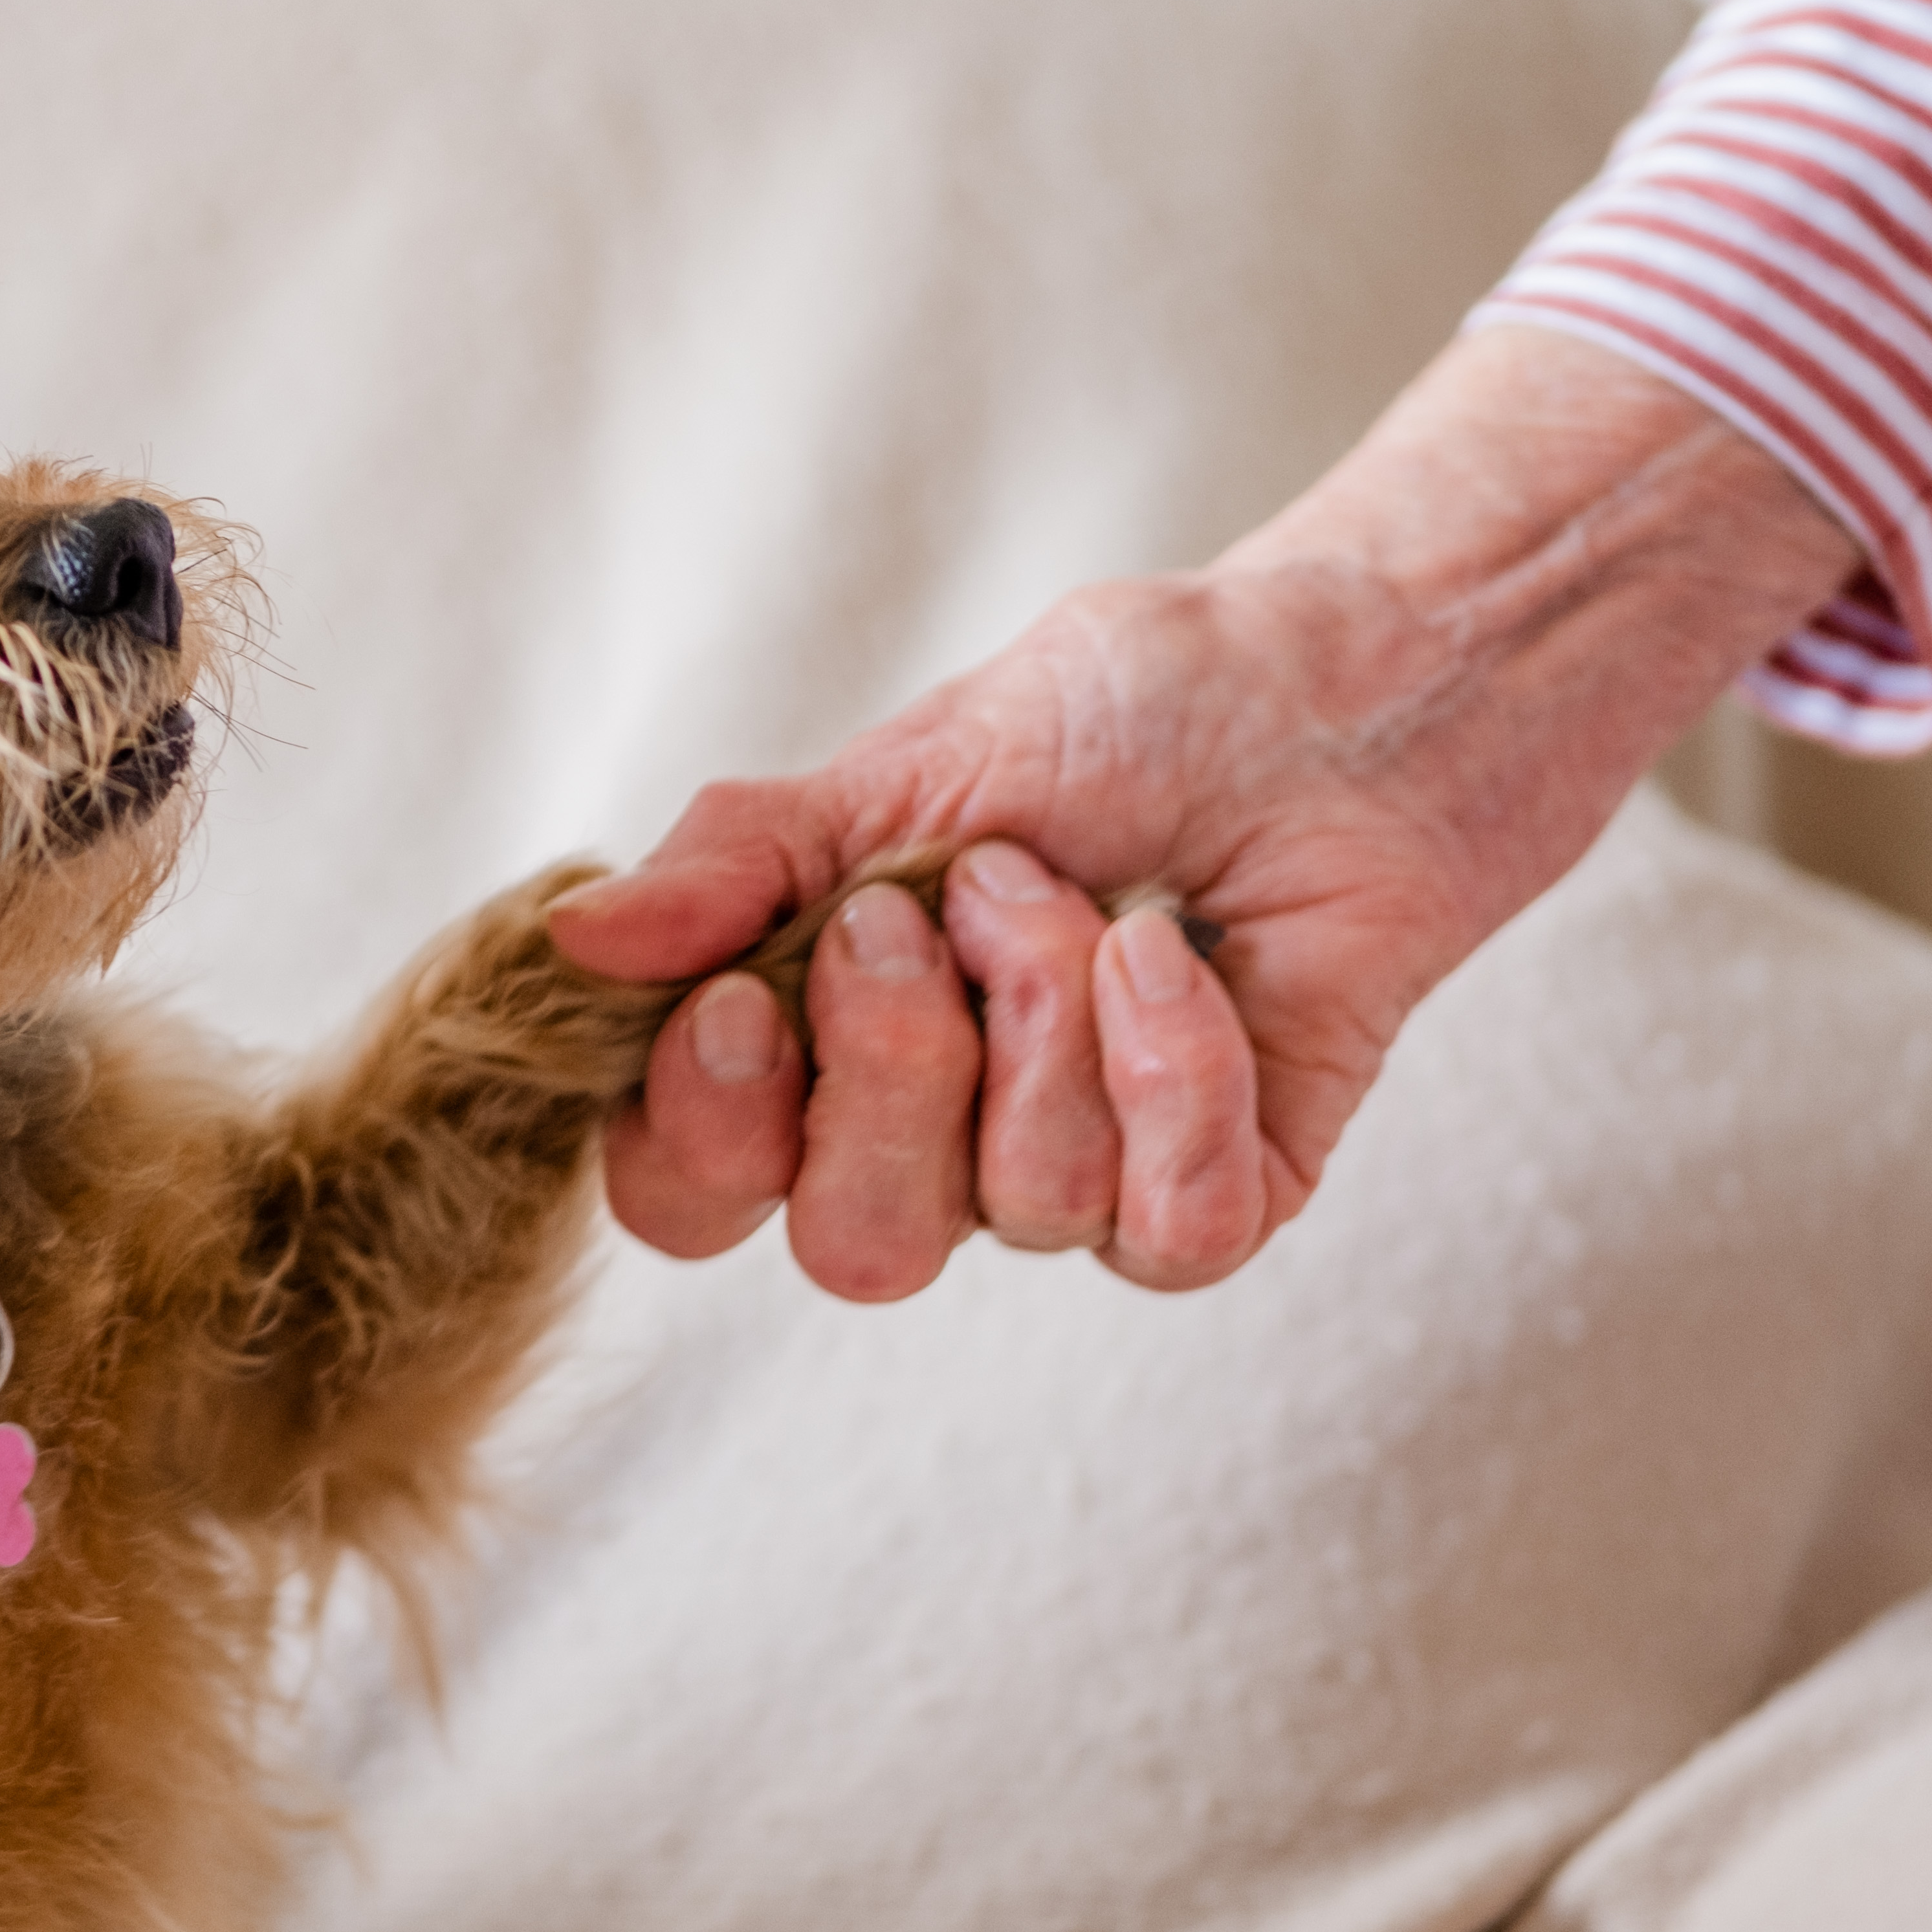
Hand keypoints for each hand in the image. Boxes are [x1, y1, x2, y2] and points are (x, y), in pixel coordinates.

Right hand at [547, 327, 1865, 1299]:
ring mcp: (1080, 1177)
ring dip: (1053, 1021)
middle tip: (945, 909)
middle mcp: (932, 1139)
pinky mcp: (1222, 1193)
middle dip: (893, 1071)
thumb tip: (576, 943)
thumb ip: (740, 861)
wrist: (1355, 683)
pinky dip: (1176, 1079)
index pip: (689, 1190)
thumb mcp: (905, 760)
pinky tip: (1188, 963)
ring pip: (1016, 1214)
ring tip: (1093, 896)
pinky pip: (1167, 1228)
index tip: (744, 998)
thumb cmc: (1134, 708)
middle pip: (849, 1248)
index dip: (701, 1133)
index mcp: (817, 1044)